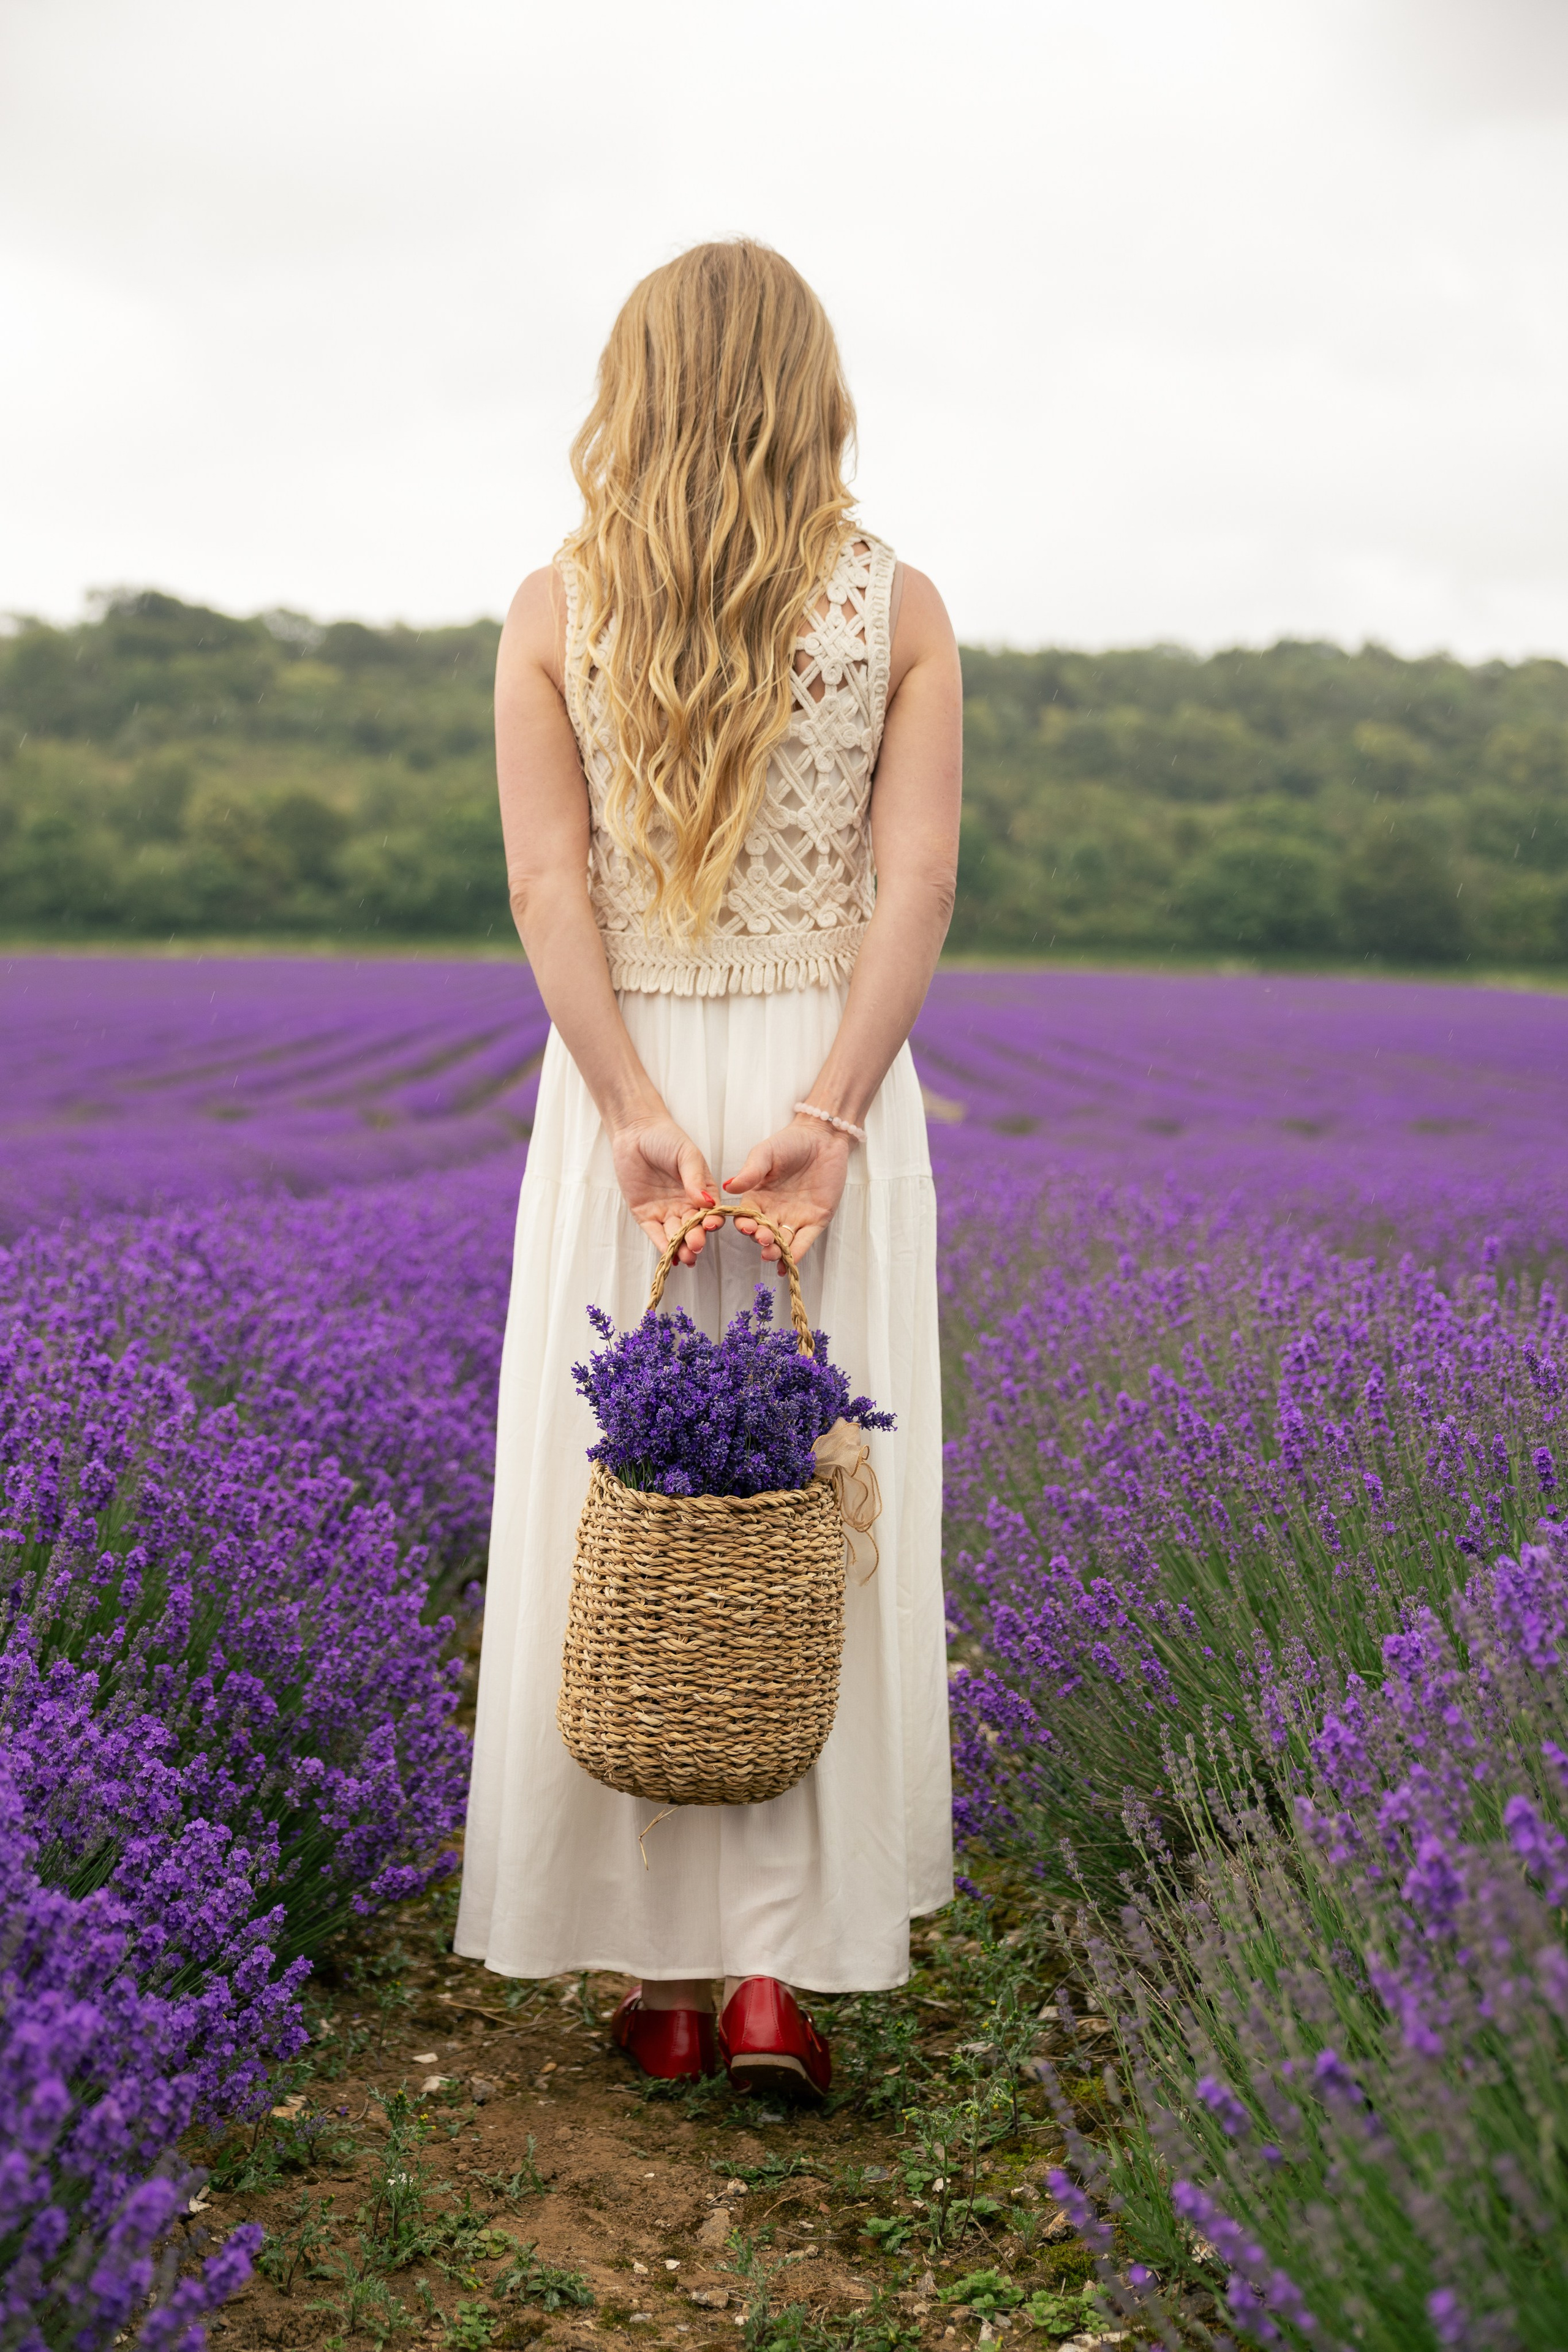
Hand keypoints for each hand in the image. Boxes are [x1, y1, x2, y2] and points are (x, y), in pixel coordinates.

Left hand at [610, 1114, 723, 1265]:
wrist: (635, 1132)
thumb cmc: (666, 1139)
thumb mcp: (687, 1154)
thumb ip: (696, 1178)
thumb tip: (707, 1202)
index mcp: (701, 1191)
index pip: (710, 1211)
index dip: (711, 1220)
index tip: (710, 1225)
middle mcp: (685, 1204)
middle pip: (693, 1227)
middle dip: (695, 1238)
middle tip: (696, 1245)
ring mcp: (665, 1211)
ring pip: (676, 1234)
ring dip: (681, 1247)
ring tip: (686, 1257)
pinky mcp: (645, 1214)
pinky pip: (655, 1232)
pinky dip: (662, 1244)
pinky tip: (669, 1255)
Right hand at [724, 1116, 850, 1262]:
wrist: (823, 1138)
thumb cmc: (791, 1142)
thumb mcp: (766, 1153)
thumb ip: (750, 1171)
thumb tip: (729, 1187)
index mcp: (757, 1196)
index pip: (746, 1215)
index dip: (745, 1223)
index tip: (746, 1226)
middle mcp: (773, 1211)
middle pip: (762, 1232)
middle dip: (761, 1238)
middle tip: (762, 1239)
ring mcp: (794, 1218)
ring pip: (782, 1241)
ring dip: (776, 1250)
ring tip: (772, 1254)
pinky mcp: (816, 1221)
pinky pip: (804, 1241)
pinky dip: (796, 1254)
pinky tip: (788, 1264)